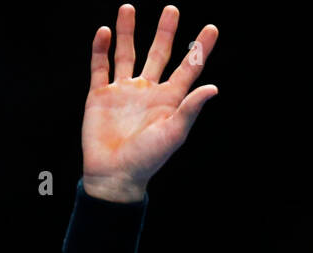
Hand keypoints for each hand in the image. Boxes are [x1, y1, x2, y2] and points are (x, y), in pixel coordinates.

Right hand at [81, 4, 218, 202]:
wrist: (114, 176)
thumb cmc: (147, 159)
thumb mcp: (173, 134)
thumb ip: (190, 109)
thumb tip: (213, 87)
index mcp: (168, 99)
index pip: (188, 68)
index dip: (200, 48)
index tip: (211, 28)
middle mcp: (147, 91)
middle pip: (158, 54)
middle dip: (165, 32)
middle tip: (172, 9)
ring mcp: (123, 92)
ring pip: (126, 54)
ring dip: (127, 31)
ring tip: (127, 8)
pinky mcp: (100, 96)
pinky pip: (100, 67)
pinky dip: (100, 49)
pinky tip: (103, 32)